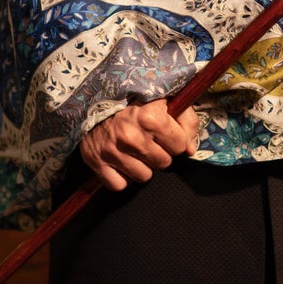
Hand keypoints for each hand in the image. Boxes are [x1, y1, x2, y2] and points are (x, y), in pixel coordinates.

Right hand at [79, 99, 199, 191]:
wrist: (92, 99)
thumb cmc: (132, 99)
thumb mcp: (164, 98)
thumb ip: (186, 120)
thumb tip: (190, 150)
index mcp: (151, 117)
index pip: (180, 146)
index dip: (175, 139)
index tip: (165, 131)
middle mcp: (132, 137)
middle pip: (163, 163)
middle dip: (159, 153)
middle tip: (147, 139)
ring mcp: (113, 151)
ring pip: (144, 177)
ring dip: (141, 166)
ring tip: (134, 149)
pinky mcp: (97, 162)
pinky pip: (120, 185)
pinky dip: (121, 177)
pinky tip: (121, 161)